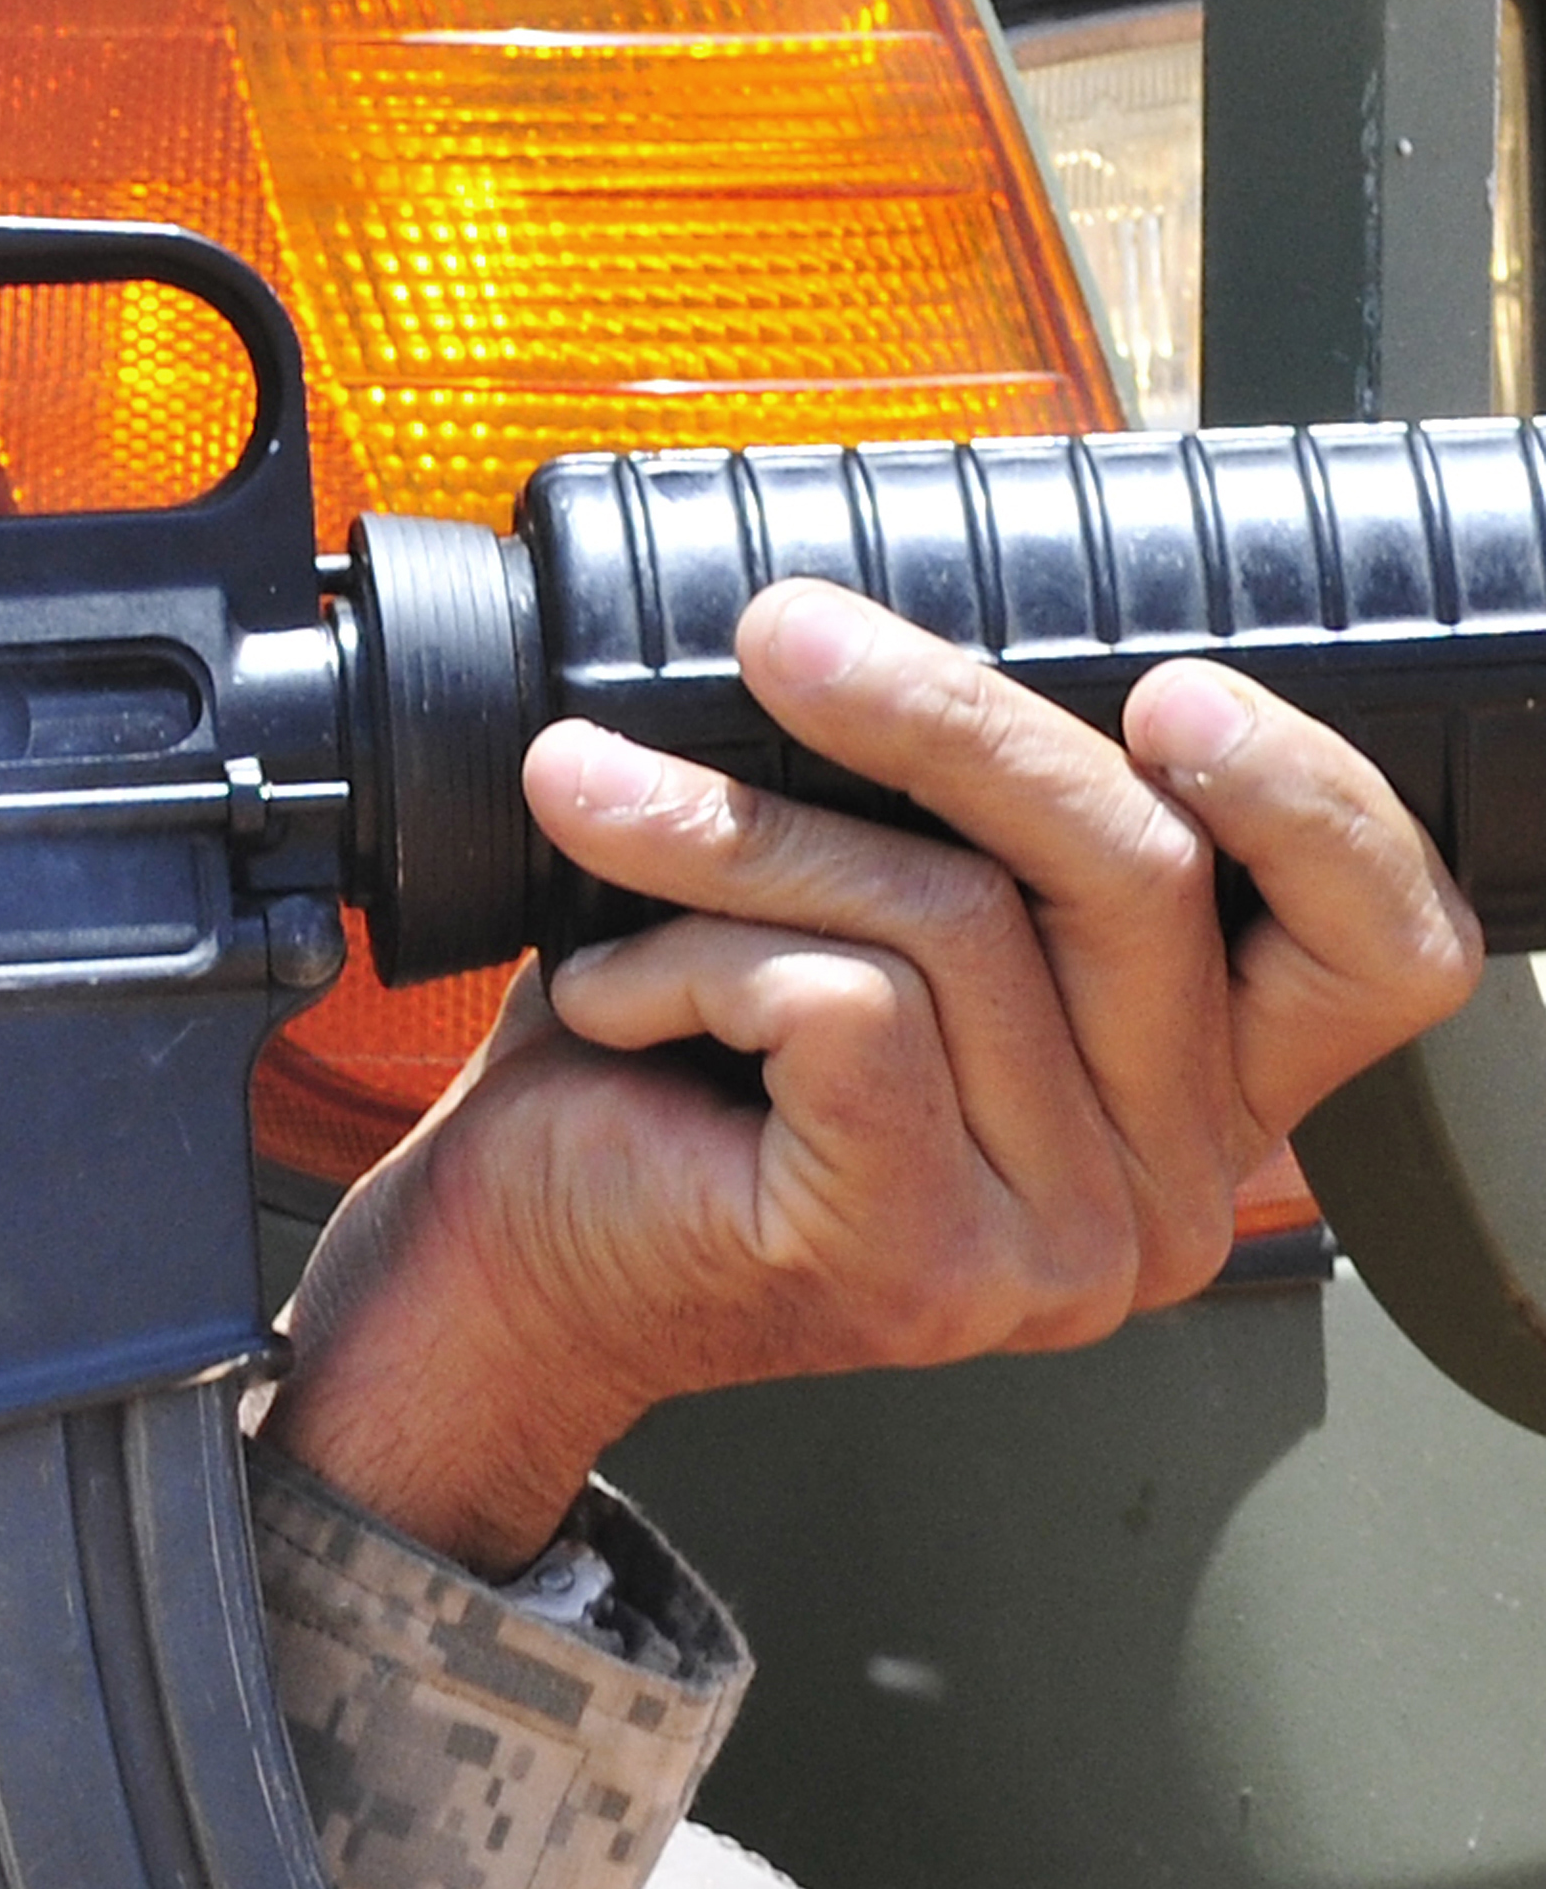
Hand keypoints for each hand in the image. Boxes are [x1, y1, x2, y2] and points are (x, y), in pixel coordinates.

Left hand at [277, 578, 1480, 1572]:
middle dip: (940, 718)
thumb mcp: (864, 912)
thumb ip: (972, 827)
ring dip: (741, 835)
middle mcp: (1169, 1191)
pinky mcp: (918, 1258)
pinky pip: (841, 1009)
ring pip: (959, 923)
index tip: (1172, 685)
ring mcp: (1057, 1243)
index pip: (1382, 947)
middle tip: (780, 632)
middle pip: (1137, 874)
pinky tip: (610, 996)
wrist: (506, 1261)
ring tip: (599, 813)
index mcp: (1196, 1096)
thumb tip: (925, 626)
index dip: (1314, 801)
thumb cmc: (665, 1072)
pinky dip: (691, 956)